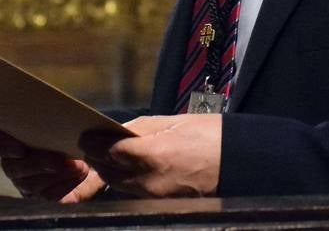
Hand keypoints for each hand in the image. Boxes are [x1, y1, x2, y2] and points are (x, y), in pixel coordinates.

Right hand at [0, 125, 105, 201]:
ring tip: (79, 165)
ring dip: (56, 174)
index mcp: (11, 132)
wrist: (93, 145)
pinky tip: (80, 174)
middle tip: (61, 159)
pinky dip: (66, 184)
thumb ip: (57, 115)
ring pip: (28, 184)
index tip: (21, 149)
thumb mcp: (67, 113)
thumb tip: (58, 121)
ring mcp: (25, 179)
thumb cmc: (74, 122)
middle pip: (10, 167)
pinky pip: (48, 195)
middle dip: (38, 164)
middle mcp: (13, 158)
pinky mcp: (43, 194)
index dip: (1, 146)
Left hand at [82, 114, 221, 197]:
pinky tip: (134, 168)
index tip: (86, 136)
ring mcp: (155, 197)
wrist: (242, 164)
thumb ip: (141, 128)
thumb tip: (116, 132)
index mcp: (153, 155)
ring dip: (112, 169)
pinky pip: (134, 192)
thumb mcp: (176, 122)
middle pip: (108, 171)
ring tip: (114, 154)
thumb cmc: (213, 138)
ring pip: (119, 184)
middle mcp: (150, 181)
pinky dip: (128, 180)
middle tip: (97, 143)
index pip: (108, 151)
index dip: (94, 142)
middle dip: (100, 156)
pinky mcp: (161, 205)